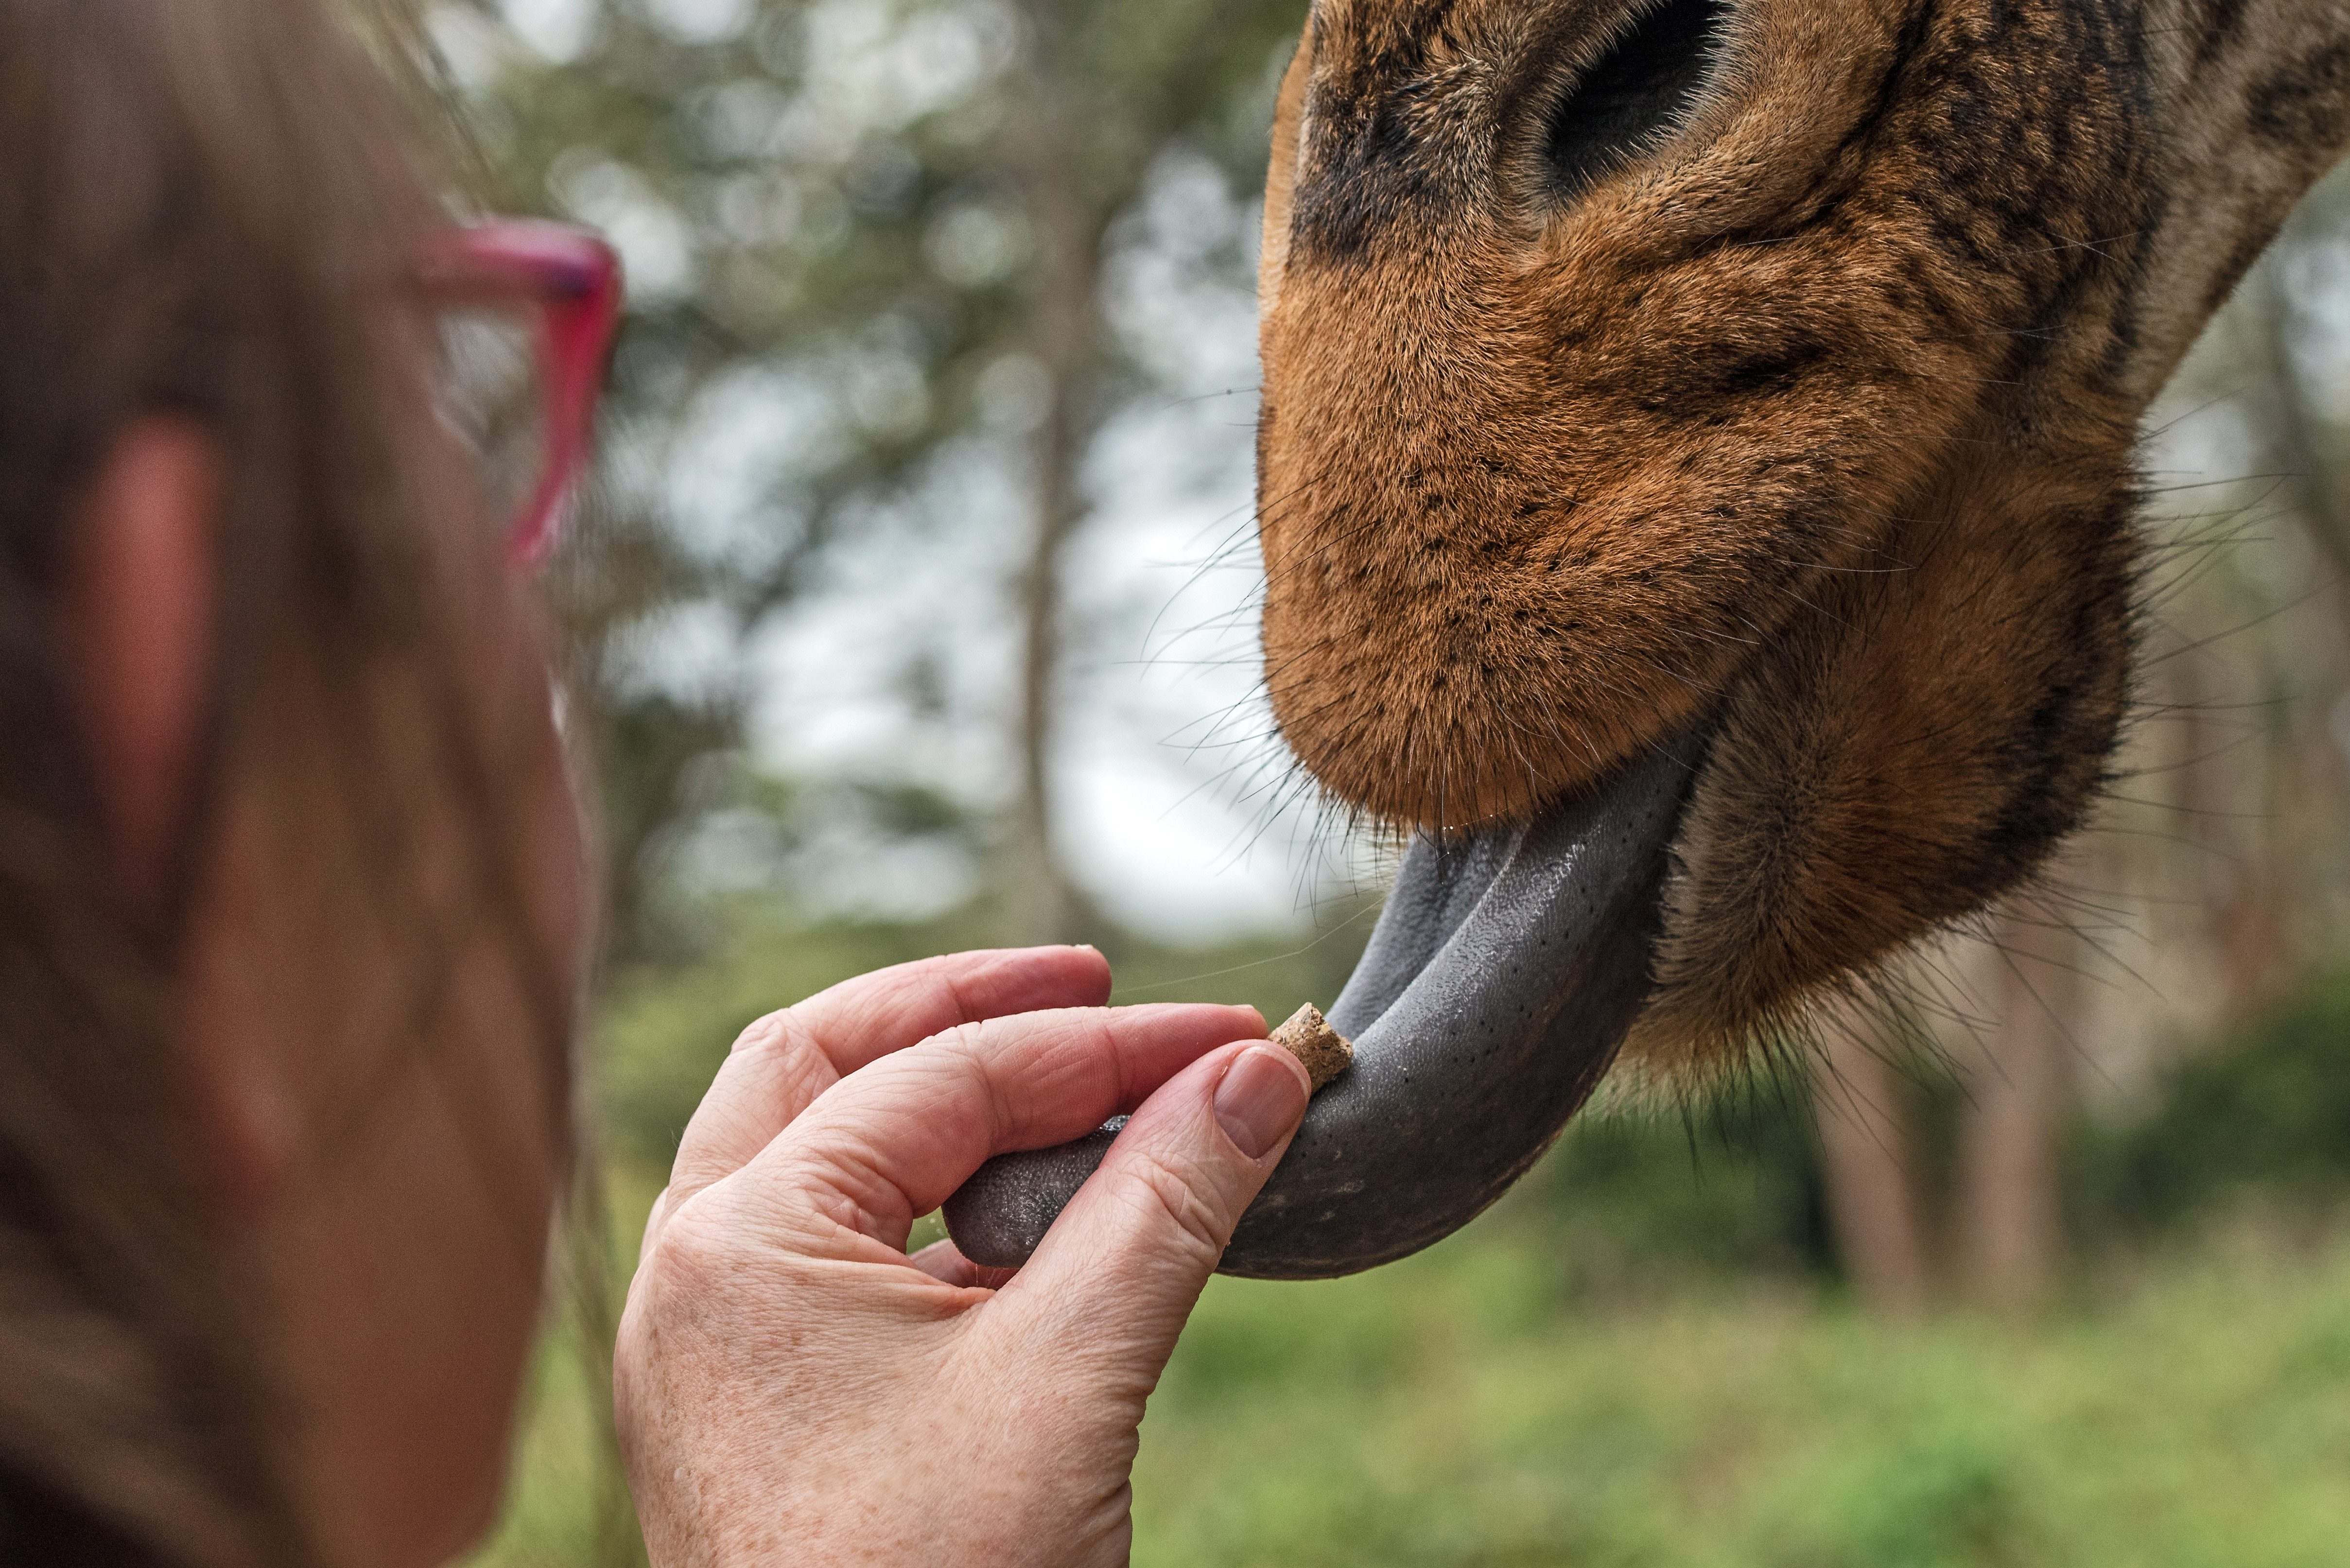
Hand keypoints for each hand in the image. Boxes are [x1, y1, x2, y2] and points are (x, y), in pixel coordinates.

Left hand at [613, 945, 1310, 1566]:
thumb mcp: (1071, 1380)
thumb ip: (1165, 1206)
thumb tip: (1258, 1074)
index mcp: (739, 1241)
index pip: (944, 1076)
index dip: (1107, 1045)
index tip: (1239, 1039)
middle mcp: (697, 1273)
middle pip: (827, 1064)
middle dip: (967, 1011)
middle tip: (1097, 988)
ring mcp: (714, 1344)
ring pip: (818, 1151)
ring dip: (942, 1099)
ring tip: (1072, 1077)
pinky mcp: (756, 1406)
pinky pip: (835, 1250)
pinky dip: (933, 1202)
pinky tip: (1030, 1212)